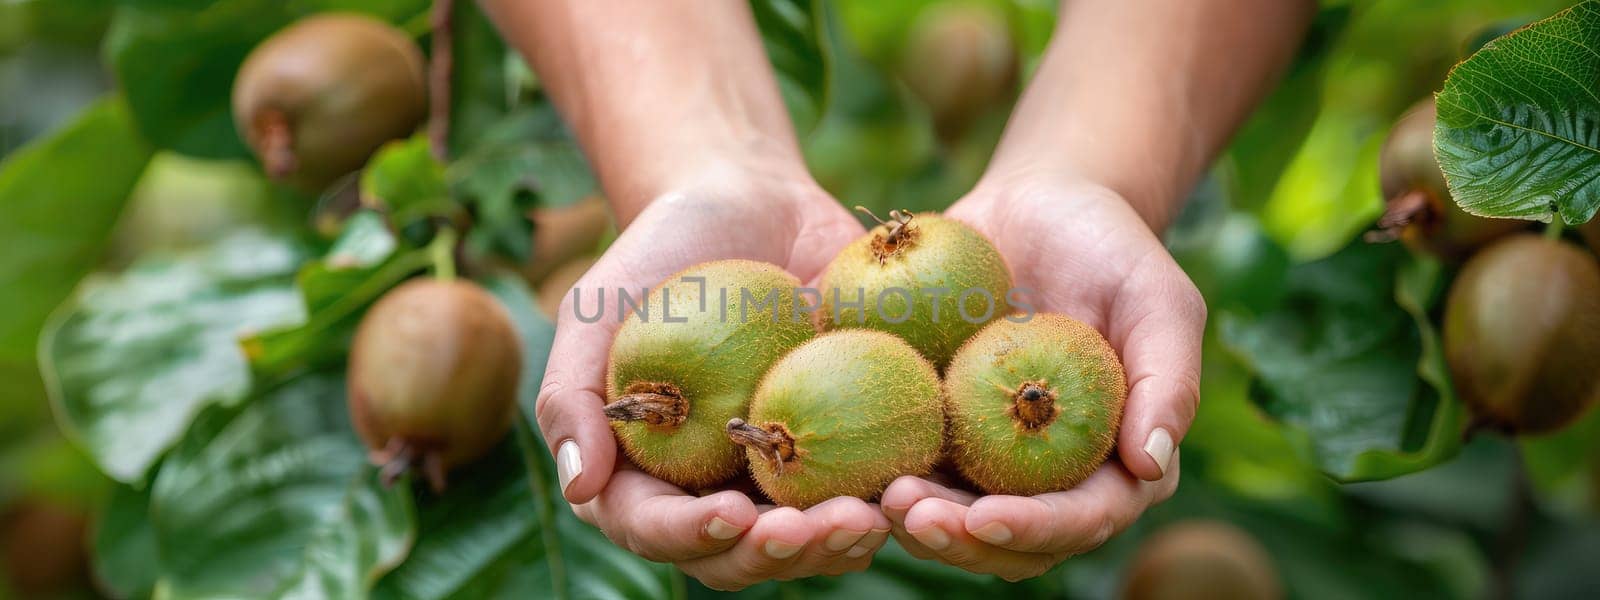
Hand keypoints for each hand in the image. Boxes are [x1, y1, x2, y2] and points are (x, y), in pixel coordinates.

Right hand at [534, 164, 890, 589]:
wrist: (747, 205)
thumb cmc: (656, 258)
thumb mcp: (596, 310)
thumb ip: (572, 396)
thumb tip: (580, 486)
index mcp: (642, 475)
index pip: (654, 528)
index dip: (690, 536)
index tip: (732, 514)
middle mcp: (710, 491)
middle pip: (737, 557)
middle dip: (774, 555)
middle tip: (814, 529)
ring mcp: (780, 477)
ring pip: (806, 542)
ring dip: (836, 546)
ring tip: (869, 518)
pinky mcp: (844, 448)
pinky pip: (865, 492)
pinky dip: (887, 500)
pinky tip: (910, 486)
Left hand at [882, 171, 1203, 579]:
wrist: (1037, 207)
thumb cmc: (1111, 248)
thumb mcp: (1158, 297)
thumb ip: (1169, 377)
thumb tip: (1151, 462)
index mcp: (1115, 463)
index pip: (1083, 518)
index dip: (1037, 528)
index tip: (987, 518)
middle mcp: (1051, 477)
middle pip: (1010, 541)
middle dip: (962, 541)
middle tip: (910, 513)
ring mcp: (989, 459)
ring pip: (953, 522)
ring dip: (915, 523)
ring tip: (878, 497)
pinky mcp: (939, 431)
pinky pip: (906, 469)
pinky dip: (877, 479)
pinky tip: (845, 468)